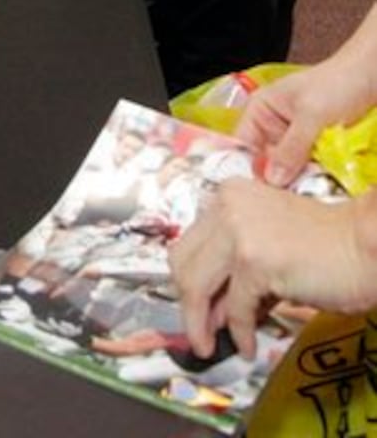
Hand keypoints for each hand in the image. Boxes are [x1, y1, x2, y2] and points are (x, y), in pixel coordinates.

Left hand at [169, 179, 372, 359]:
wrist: (370, 246)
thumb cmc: (330, 247)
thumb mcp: (269, 247)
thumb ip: (236, 270)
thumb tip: (210, 311)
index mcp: (227, 196)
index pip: (189, 244)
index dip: (188, 281)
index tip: (194, 308)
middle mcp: (226, 207)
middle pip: (183, 263)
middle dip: (188, 304)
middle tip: (198, 331)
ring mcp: (238, 232)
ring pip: (197, 286)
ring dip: (200, 323)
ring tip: (210, 345)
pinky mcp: (254, 260)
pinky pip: (235, 307)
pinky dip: (238, 332)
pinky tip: (247, 345)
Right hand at [237, 58, 375, 185]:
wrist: (372, 77)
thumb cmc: (338, 83)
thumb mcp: (312, 114)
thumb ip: (291, 147)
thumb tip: (272, 179)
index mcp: (259, 111)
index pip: (241, 144)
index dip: (245, 166)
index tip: (256, 190)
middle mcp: (271, 127)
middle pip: (263, 161)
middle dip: (274, 178)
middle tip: (286, 196)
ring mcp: (293, 140)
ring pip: (286, 168)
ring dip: (295, 179)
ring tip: (305, 192)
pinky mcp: (313, 150)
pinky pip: (305, 168)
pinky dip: (312, 177)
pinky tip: (318, 185)